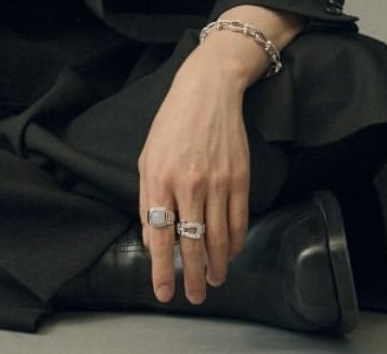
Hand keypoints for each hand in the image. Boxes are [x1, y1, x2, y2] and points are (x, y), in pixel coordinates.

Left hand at [137, 40, 254, 304]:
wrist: (208, 91)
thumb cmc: (172, 123)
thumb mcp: (147, 157)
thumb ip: (147, 199)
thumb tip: (152, 239)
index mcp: (160, 179)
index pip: (161, 236)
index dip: (163, 270)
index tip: (165, 293)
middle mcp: (189, 185)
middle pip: (194, 244)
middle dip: (195, 277)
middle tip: (197, 296)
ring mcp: (217, 182)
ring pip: (220, 238)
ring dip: (219, 265)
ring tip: (215, 279)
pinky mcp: (239, 178)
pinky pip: (239, 220)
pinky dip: (236, 242)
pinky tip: (232, 251)